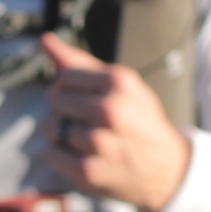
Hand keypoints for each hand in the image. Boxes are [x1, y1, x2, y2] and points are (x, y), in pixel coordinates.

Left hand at [35, 34, 190, 211]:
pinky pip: (51, 154)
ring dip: (58, 133)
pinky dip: (58, 154)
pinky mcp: (88, 171)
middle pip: (56, 101)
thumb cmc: (138, 121)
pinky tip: (77, 155)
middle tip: (82, 120)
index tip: (82, 99)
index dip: (68, 88)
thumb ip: (80, 63)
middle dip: (62, 109)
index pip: (65, 77)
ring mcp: (99, 143)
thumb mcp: (122, 86)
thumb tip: (44, 40)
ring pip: (50, 127)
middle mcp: (110, 110)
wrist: (166, 169)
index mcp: (118, 82)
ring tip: (80, 138)